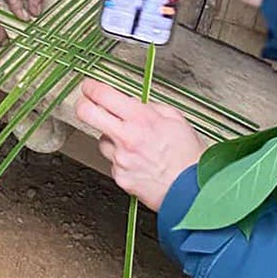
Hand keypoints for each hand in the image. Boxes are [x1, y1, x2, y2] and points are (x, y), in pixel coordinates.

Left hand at [74, 80, 203, 210]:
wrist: (193, 190)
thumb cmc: (189, 157)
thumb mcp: (176, 119)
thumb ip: (150, 107)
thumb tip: (132, 104)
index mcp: (141, 119)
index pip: (103, 95)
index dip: (91, 87)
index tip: (89, 87)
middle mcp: (126, 139)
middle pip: (86, 114)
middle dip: (83, 105)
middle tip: (86, 103)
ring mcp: (120, 160)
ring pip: (102, 141)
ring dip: (111, 138)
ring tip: (134, 144)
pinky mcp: (120, 177)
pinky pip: (113, 162)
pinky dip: (122, 159)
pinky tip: (139, 161)